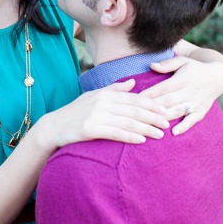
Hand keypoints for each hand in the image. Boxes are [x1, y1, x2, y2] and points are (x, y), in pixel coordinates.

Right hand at [34, 78, 169, 150]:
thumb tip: (133, 82)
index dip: (151, 105)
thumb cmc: (75, 112)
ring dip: (146, 129)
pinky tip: (141, 141)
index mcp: (104, 94)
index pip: (133, 98)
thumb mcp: (93, 96)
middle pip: (134, 110)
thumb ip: (114, 89)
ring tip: (160, 135)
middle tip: (168, 124)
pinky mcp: (90, 128)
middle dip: (153, 117)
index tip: (165, 111)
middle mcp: (101, 102)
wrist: (53, 127)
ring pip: (127, 122)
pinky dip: (130, 137)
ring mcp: (95, 115)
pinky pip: (115, 133)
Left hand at [142, 56, 222, 134]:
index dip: (150, 93)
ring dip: (165, 118)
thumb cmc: (194, 68)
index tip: (136, 99)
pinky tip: (173, 133)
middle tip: (138, 114)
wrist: (218, 77)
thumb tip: (152, 65)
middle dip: (153, 108)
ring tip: (151, 124)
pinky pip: (192, 120)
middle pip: (168, 101)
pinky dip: (184, 127)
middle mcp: (189, 91)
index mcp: (183, 79)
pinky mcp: (201, 111)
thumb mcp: (183, 61)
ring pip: (178, 111)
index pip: (163, 87)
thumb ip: (167, 64)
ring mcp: (196, 102)